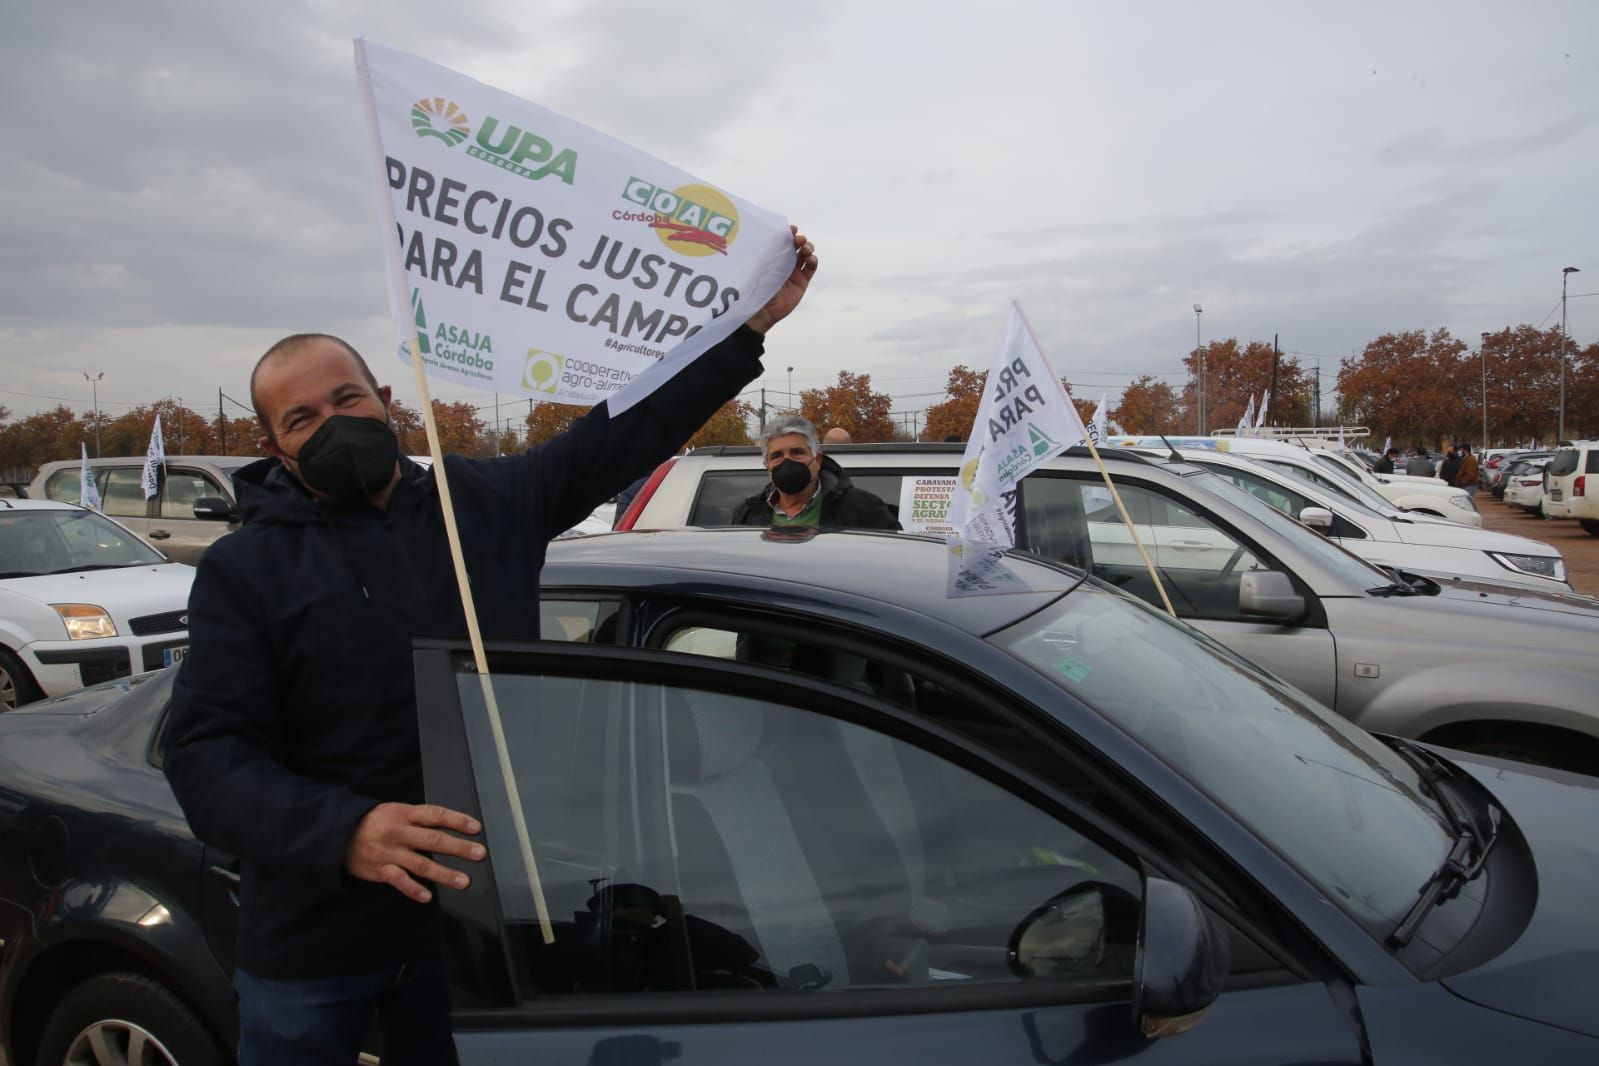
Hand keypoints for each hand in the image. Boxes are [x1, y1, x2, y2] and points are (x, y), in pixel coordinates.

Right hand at [343, 802, 484, 903]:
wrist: (339, 835)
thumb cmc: (376, 822)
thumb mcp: (396, 811)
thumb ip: (419, 819)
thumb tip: (450, 826)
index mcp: (405, 814)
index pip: (435, 815)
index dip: (457, 820)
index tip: (476, 828)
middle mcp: (399, 833)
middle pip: (433, 840)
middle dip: (458, 848)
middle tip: (479, 854)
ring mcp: (390, 853)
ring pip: (421, 864)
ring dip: (444, 874)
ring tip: (463, 881)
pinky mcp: (380, 870)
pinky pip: (399, 881)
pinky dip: (413, 889)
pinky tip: (427, 897)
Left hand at [746, 226, 817, 333]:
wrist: (763, 309)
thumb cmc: (758, 287)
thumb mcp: (761, 267)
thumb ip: (767, 254)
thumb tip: (770, 235)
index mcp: (774, 256)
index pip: (784, 241)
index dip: (789, 233)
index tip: (792, 228)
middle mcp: (785, 262)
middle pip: (797, 246)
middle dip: (800, 239)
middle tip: (799, 240)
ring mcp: (795, 271)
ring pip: (806, 254)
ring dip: (808, 248)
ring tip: (806, 249)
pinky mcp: (802, 281)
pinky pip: (811, 268)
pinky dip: (813, 261)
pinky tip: (810, 259)